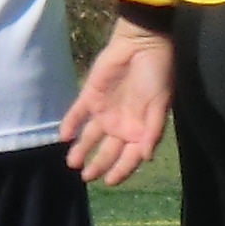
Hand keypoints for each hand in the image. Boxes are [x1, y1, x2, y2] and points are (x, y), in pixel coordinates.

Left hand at [63, 21, 173, 186]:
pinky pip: (77, 114)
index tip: (110, 182)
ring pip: (89, 137)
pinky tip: (64, 136)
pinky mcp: (90, 96)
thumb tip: (145, 158)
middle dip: (97, 165)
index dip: (121, 170)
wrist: (142, 43)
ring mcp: (105, 110)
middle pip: (107, 151)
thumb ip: (152, 131)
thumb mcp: (160, 104)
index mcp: (140, 129)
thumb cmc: (157, 74)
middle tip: (86, 177)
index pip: (129, 157)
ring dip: (81, 150)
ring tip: (72, 163)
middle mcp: (122, 124)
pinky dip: (70, 125)